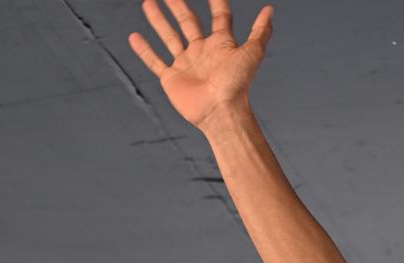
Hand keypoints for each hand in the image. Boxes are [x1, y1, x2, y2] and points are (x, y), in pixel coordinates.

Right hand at [129, 0, 273, 129]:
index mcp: (222, 45)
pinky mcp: (172, 78)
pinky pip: (154, 61)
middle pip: (189, 23)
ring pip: (169, 37)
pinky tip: (134, 36)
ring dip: (159, 20)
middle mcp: (203, 52)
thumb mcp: (252, 54)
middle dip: (178, 7)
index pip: (220, 17)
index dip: (217, 3)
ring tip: (148, 3)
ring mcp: (186, 64)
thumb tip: (269, 10)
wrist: (221, 111)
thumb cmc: (238, 84)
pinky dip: (144, 50)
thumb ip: (261, 32)